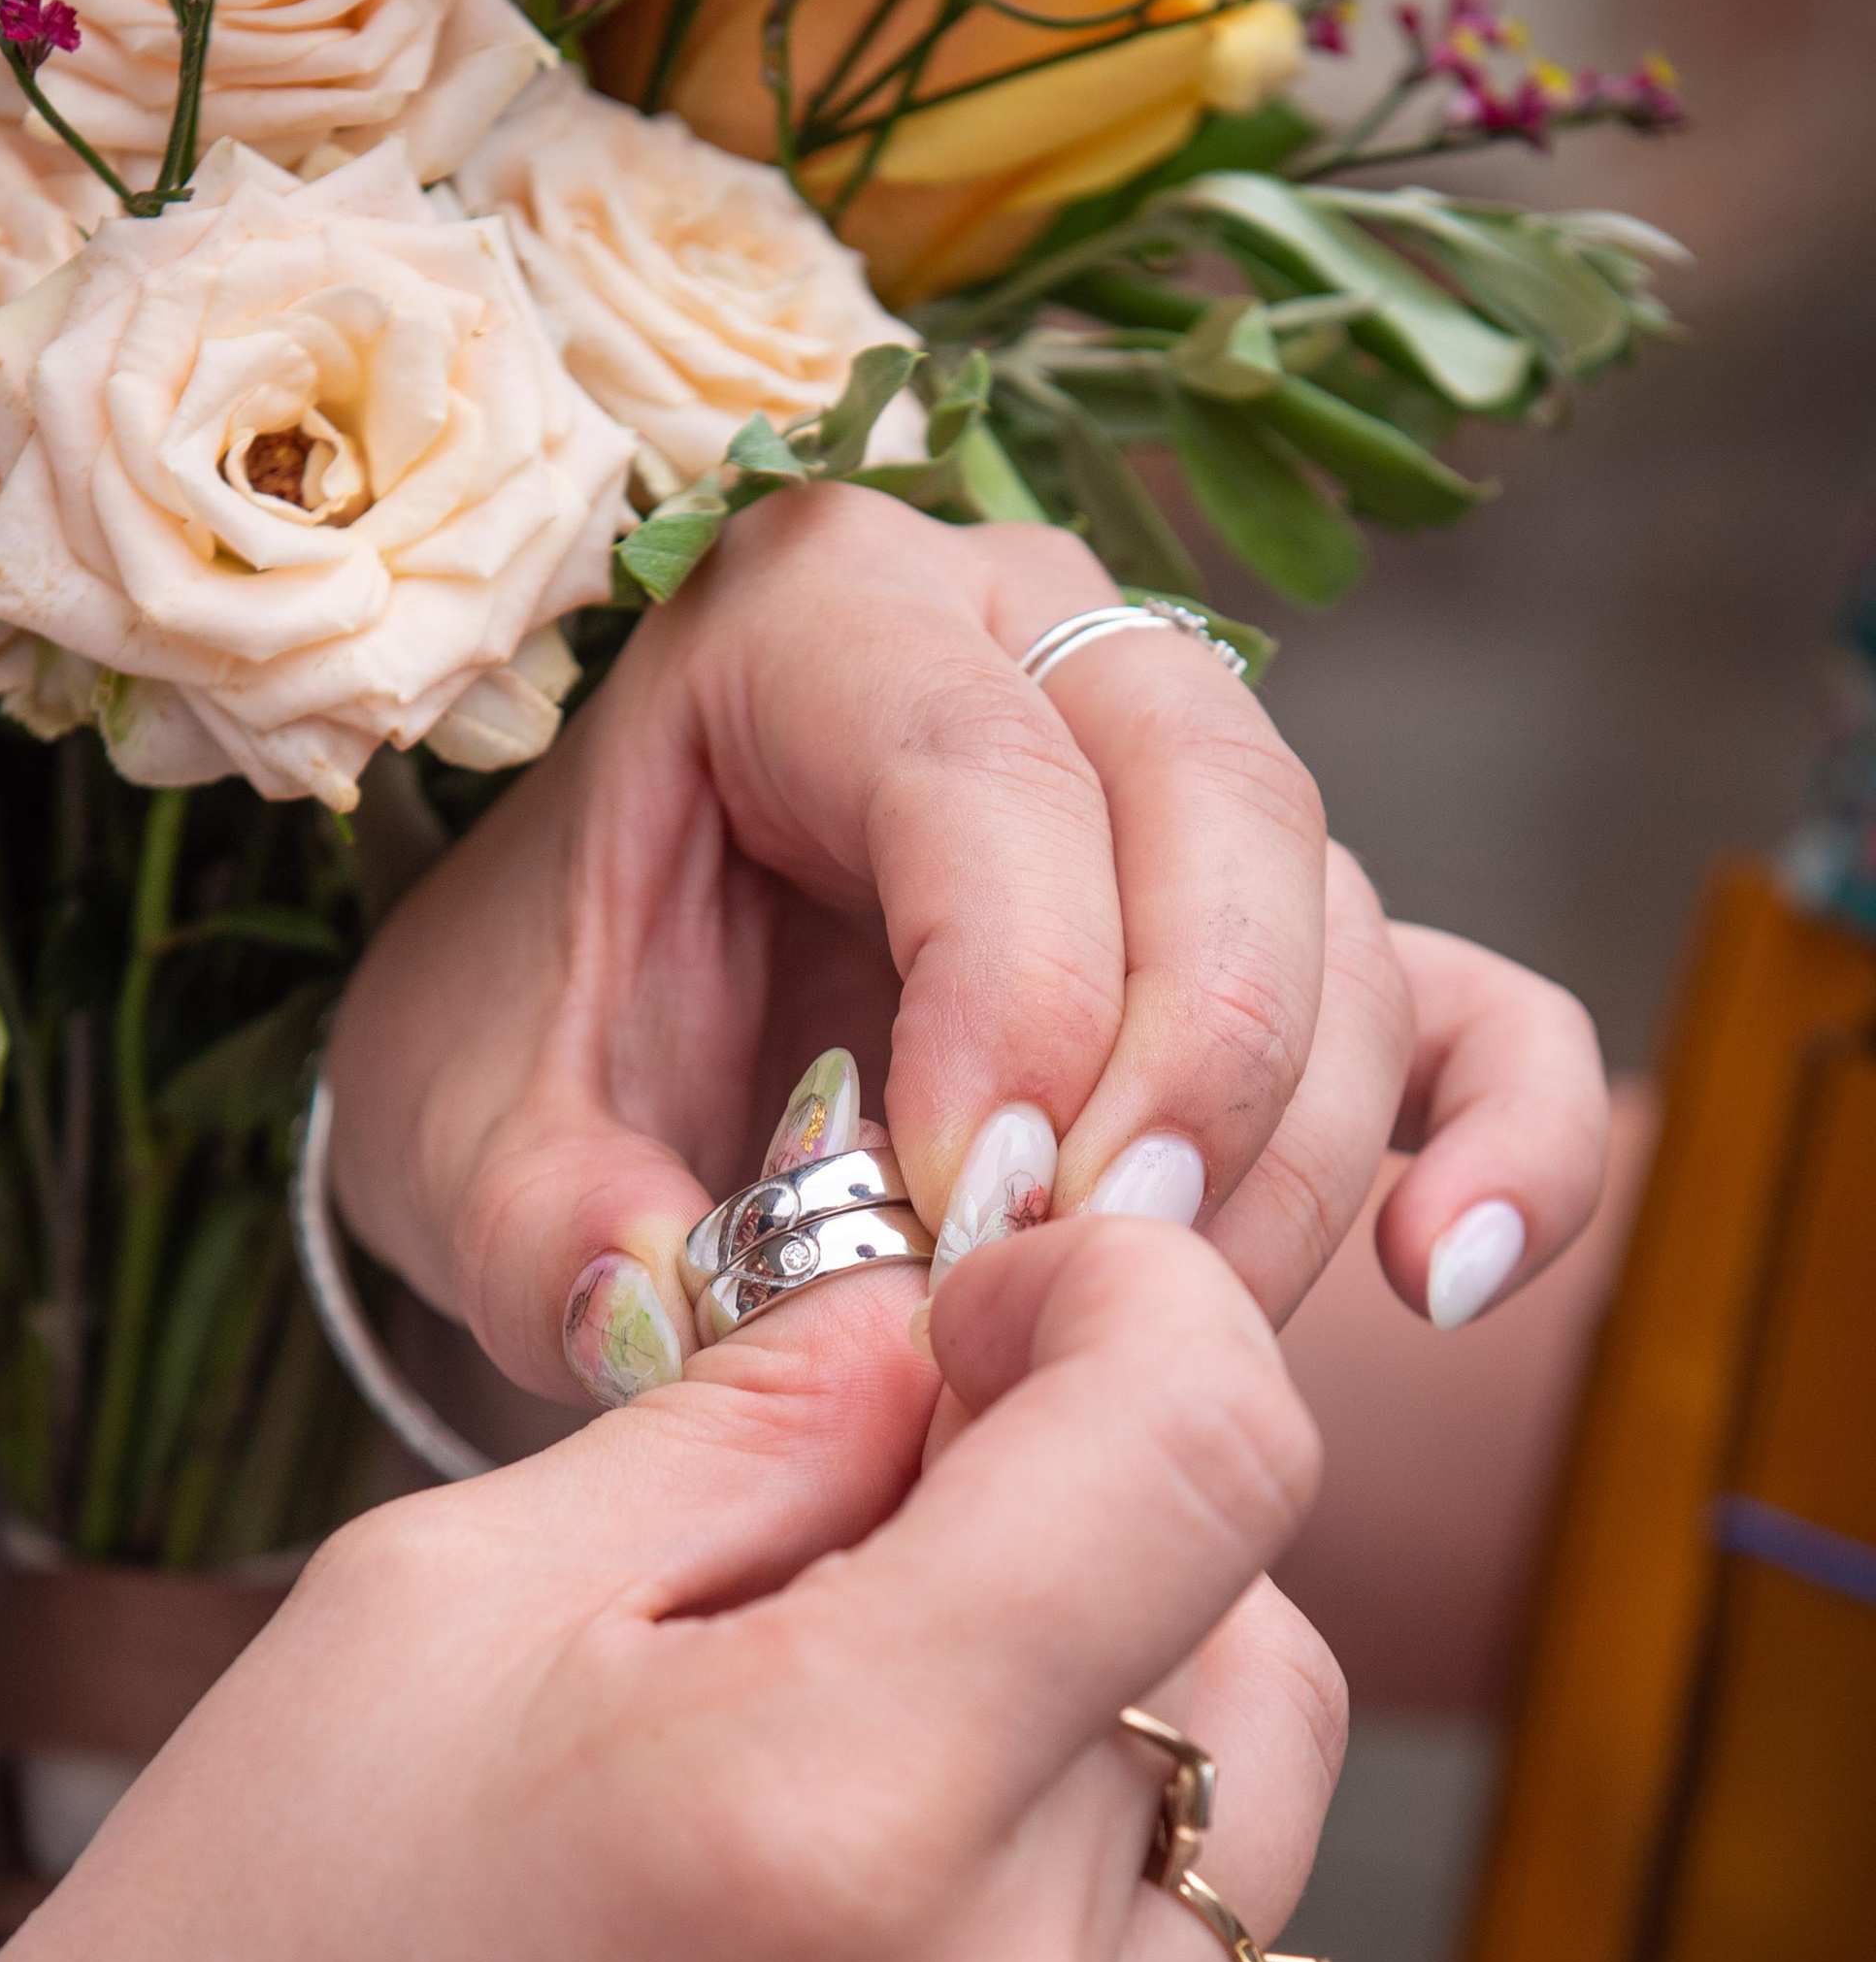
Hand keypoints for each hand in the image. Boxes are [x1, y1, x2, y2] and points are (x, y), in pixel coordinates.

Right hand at [0, 1226, 1336, 1961]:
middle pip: (1241, 1610)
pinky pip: (1164, 1959)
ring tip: (849, 1683)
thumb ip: (751, 1426)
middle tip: (865, 1491)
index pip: (1210, 1448)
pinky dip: (1069, 1844)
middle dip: (1094, 1488)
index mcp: (842, 1808)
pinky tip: (846, 1854)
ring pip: (1240, 1789)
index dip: (1135, 1300)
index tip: (990, 1299)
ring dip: (1111, 1668)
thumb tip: (943, 1330)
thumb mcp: (441, 1593)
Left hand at [329, 481, 1608, 1400]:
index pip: (974, 766)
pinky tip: (1439, 1274)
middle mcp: (1030, 639)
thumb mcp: (462, 1128)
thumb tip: (661, 1317)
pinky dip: (1500, 1133)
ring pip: (1332, 918)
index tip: (959, 1229)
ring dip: (1278, 1153)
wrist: (593, 1056)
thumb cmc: (533, 1042)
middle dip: (1178, 1068)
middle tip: (1092, 1290)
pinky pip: (1465, 1005)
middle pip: (1211, 799)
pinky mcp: (1292, 938)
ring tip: (1150, 1344)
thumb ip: (543, 1225)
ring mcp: (1186, 779)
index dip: (1006, 998)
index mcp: (810, 617)